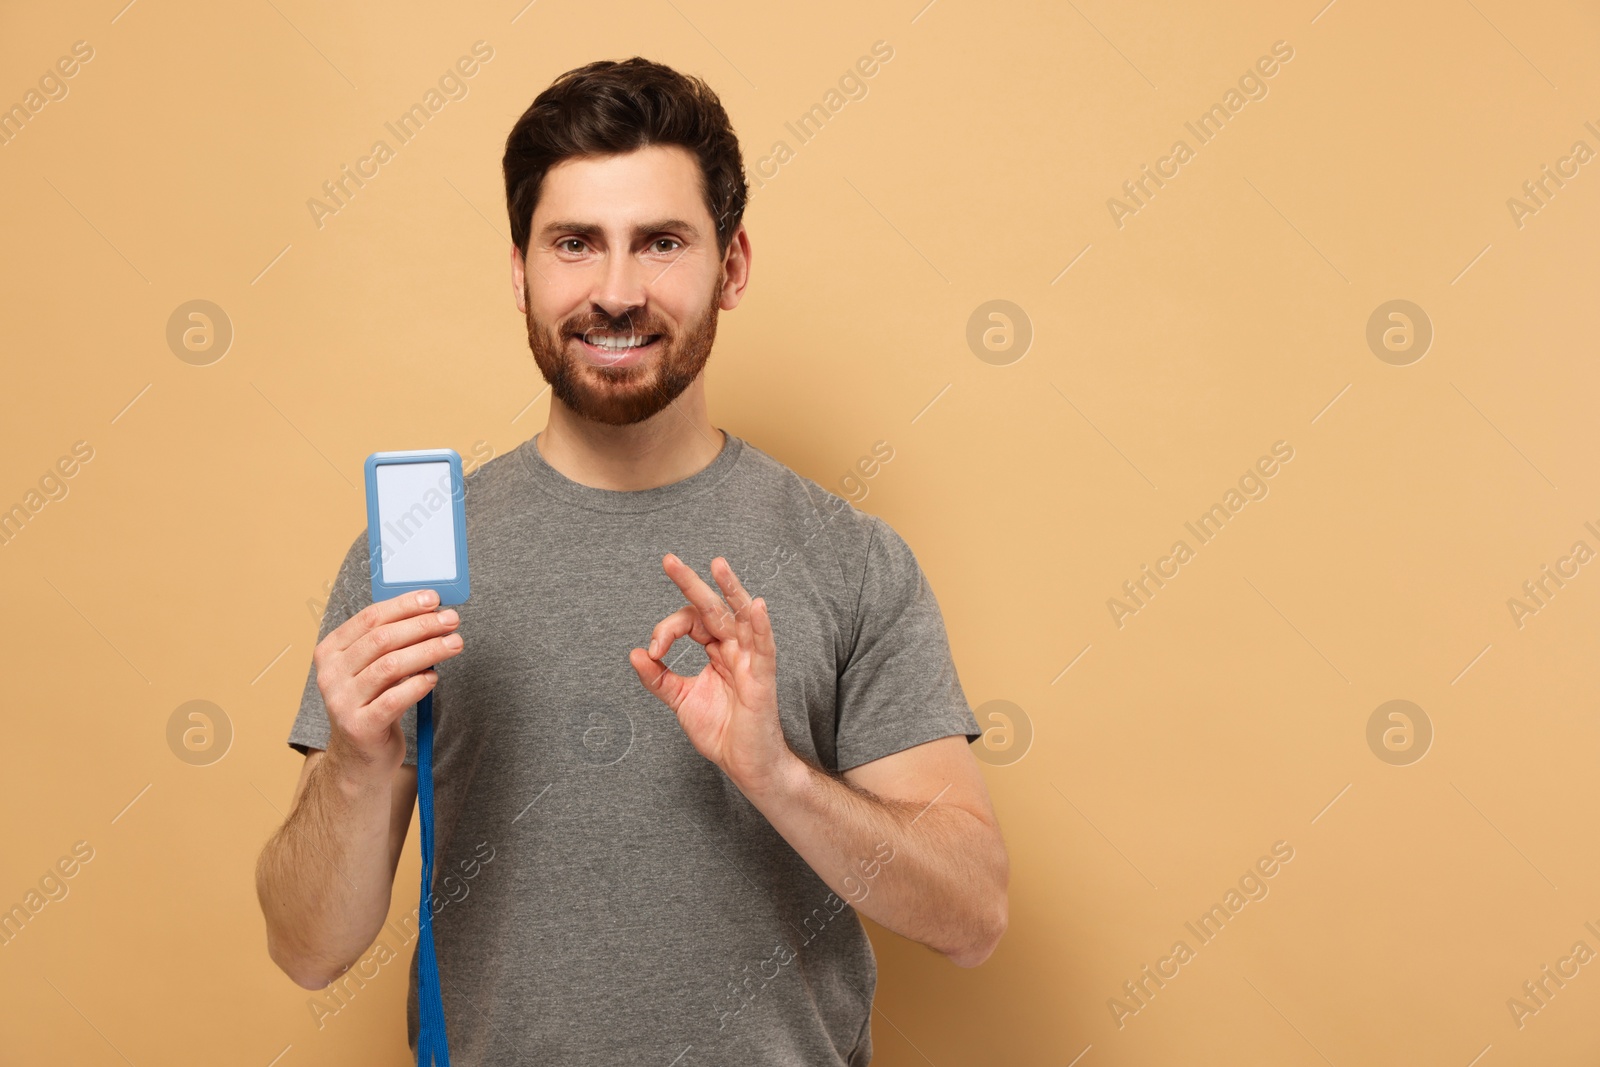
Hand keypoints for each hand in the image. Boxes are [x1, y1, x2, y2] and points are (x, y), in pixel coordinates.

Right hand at [312, 589, 464, 777]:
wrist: (358, 759)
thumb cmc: (372, 704)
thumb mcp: (371, 669)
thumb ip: (390, 643)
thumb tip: (431, 611)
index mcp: (330, 651)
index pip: (369, 618)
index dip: (404, 605)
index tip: (433, 598)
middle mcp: (331, 675)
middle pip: (382, 639)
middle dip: (422, 625)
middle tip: (452, 620)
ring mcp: (342, 702)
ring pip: (391, 666)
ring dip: (429, 651)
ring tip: (454, 643)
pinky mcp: (360, 727)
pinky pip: (394, 699)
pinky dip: (418, 685)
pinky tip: (434, 678)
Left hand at [629, 554, 793, 793]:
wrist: (744, 764)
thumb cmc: (721, 731)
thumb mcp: (680, 699)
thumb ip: (658, 677)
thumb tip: (635, 653)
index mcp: (716, 650)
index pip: (690, 622)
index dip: (667, 630)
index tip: (653, 652)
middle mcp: (734, 649)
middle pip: (713, 608)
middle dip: (691, 583)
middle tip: (668, 560)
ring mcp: (750, 661)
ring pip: (740, 617)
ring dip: (729, 589)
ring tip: (716, 564)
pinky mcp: (762, 678)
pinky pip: (764, 647)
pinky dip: (761, 626)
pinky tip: (756, 605)